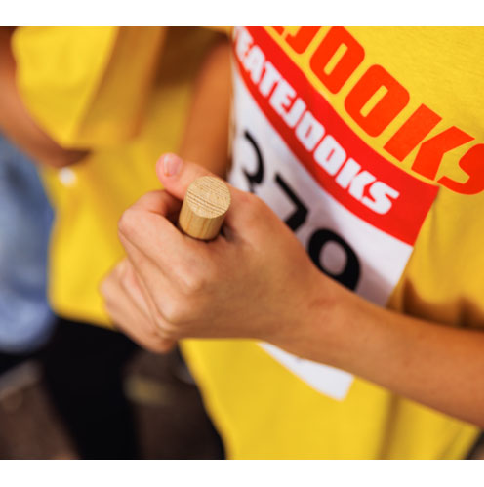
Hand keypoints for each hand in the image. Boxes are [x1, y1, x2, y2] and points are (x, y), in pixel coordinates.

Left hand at [101, 153, 333, 351]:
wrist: (293, 312)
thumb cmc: (278, 260)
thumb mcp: (251, 211)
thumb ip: (201, 184)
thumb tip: (161, 163)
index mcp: (191, 276)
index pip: (135, 220)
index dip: (161, 201)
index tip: (192, 209)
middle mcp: (169, 308)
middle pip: (128, 239)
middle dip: (159, 224)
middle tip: (202, 235)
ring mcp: (162, 326)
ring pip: (119, 268)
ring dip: (148, 253)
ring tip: (191, 260)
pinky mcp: (158, 335)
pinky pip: (118, 295)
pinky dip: (137, 280)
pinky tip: (171, 280)